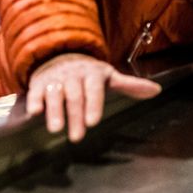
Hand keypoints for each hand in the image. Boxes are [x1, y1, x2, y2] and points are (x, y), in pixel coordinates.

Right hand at [27, 52, 160, 142]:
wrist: (61, 55)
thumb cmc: (90, 73)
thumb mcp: (109, 76)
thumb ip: (131, 85)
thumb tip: (157, 90)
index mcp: (93, 73)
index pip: (94, 90)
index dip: (94, 105)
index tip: (93, 122)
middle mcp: (74, 75)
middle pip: (75, 96)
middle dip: (76, 116)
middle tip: (77, 137)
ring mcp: (55, 79)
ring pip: (55, 94)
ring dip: (54, 111)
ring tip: (55, 129)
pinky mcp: (39, 83)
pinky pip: (35, 91)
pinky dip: (34, 101)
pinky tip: (35, 113)